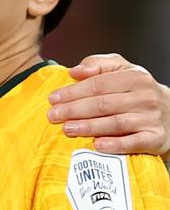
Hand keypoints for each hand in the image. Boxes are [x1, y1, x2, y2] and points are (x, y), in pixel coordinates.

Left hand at [47, 53, 169, 158]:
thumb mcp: (122, 69)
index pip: (98, 84)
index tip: (53, 98)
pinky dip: (115, 145)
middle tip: (53, 115)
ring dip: (88, 127)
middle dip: (74, 110)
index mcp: (134, 77)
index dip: (73, 92)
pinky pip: (134, 143)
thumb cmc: (139, 90)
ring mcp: (151, 119)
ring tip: (67, 129)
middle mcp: (145, 97)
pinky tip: (97, 145)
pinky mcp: (156, 139)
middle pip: (103, 104)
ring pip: (115, 123)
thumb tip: (75, 71)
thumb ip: (98, 64)